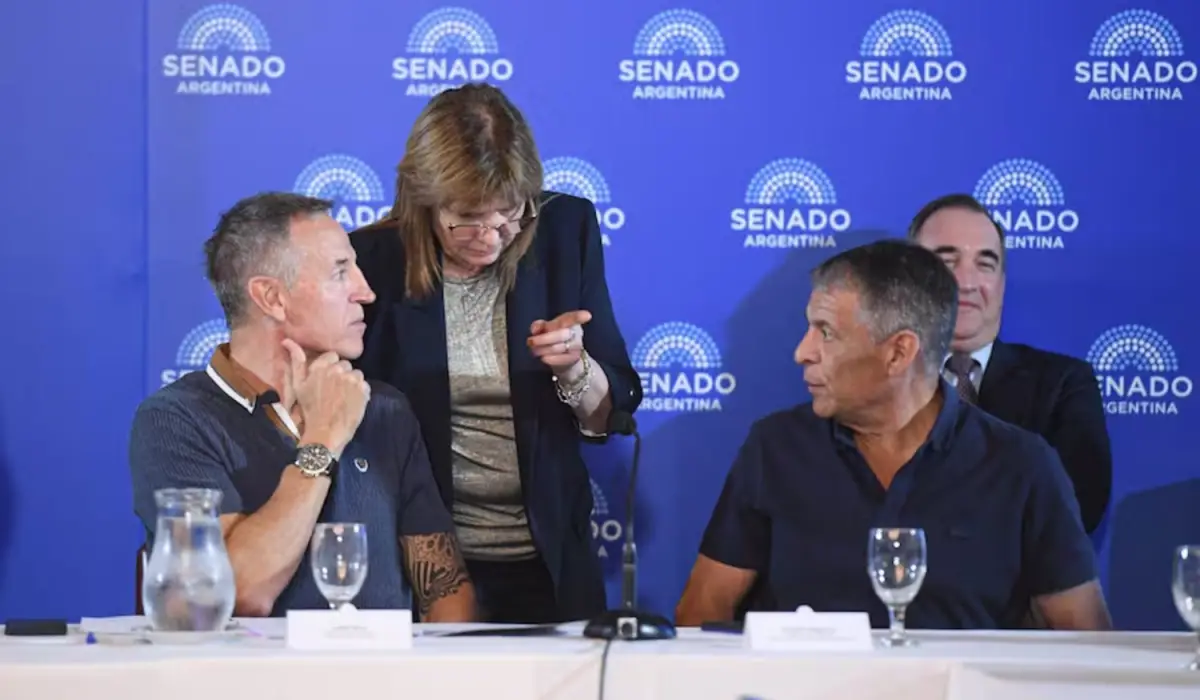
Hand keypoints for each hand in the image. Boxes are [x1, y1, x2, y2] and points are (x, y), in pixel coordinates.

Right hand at [282, 338, 369, 456]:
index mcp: (321, 366)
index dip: (330, 368)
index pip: (332, 356)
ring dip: (352, 383)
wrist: (325, 433)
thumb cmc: (309, 410)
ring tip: (344, 398)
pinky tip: (352, 402)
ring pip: (356, 374)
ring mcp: (352, 379)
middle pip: (345, 365)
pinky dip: (361, 393)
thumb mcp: (297, 385)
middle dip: (341, 375)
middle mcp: (338, 369)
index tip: (327, 381)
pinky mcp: (364, 389)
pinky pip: (365, 385)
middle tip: (335, 391)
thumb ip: (296, 361)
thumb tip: (287, 340)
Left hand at [528, 310, 591, 373]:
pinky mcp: (574, 358)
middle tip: (530, 341)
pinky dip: (550, 359)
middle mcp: (575, 332)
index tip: (587, 316)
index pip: (573, 318)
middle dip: (543, 339)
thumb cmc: (553, 339)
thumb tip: (535, 329)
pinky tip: (543, 358)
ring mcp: (577, 346)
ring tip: (534, 350)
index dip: (579, 317)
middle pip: (561, 334)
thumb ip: (539, 326)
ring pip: (558, 347)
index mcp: (569, 321)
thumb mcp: (545, 329)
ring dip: (543, 350)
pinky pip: (560, 359)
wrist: (563, 359)